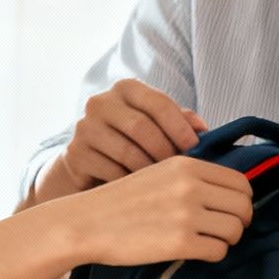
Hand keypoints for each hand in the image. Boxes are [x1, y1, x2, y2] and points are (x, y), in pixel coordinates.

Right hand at [48, 79, 208, 196]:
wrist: (90, 161)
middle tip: (180, 171)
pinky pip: (110, 171)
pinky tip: (141, 190)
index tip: (194, 146)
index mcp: (126, 89)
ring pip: (126, 151)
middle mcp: (101, 102)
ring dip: (150, 171)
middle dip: (164, 151)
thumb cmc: (134, 141)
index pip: (157, 102)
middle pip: (140, 127)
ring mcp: (84, 128)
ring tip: (164, 183)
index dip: (179, 126)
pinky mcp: (76, 154)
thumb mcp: (157, 125)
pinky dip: (130, 183)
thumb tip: (203, 129)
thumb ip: (181, 121)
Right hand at [65, 156, 252, 265]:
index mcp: (187, 165)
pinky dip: (213, 254)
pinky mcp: (179, 243)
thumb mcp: (158, 172)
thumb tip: (229, 192)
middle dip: (239, 221)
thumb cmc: (122, 201)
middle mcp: (190, 186)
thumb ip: (192, 176)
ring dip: (227, 239)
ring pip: (235, 230)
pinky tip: (197, 252)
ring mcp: (186, 214)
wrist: (87, 222)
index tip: (230, 211)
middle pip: (243, 206)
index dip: (241, 199)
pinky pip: (218, 251)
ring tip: (209, 241)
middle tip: (224, 230)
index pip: (240, 182)